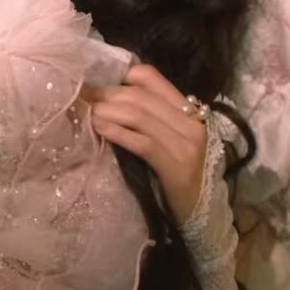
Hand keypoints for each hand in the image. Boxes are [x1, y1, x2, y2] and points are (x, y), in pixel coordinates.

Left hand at [83, 63, 208, 225]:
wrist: (204, 213)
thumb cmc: (182, 176)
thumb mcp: (173, 141)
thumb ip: (154, 120)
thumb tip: (113, 102)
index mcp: (190, 112)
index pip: (152, 78)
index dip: (122, 76)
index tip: (98, 83)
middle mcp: (191, 123)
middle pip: (141, 96)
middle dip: (108, 94)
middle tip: (84, 97)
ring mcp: (185, 144)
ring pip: (139, 116)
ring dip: (108, 111)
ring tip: (88, 113)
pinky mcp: (176, 166)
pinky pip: (142, 142)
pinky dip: (118, 133)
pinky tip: (100, 129)